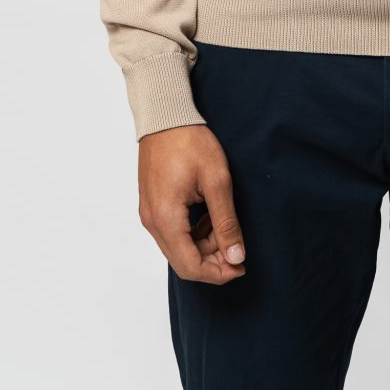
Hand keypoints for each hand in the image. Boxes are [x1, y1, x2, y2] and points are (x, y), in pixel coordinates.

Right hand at [138, 124, 246, 284]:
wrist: (166, 116)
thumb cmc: (190, 142)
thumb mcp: (217, 181)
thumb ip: (226, 223)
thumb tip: (236, 257)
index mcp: (166, 218)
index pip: (190, 266)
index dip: (217, 274)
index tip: (240, 267)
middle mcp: (152, 221)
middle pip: (183, 261)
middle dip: (213, 260)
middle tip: (237, 247)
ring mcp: (149, 213)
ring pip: (178, 247)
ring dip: (204, 246)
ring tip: (225, 225)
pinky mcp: (151, 205)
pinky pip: (172, 232)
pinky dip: (193, 232)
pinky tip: (209, 215)